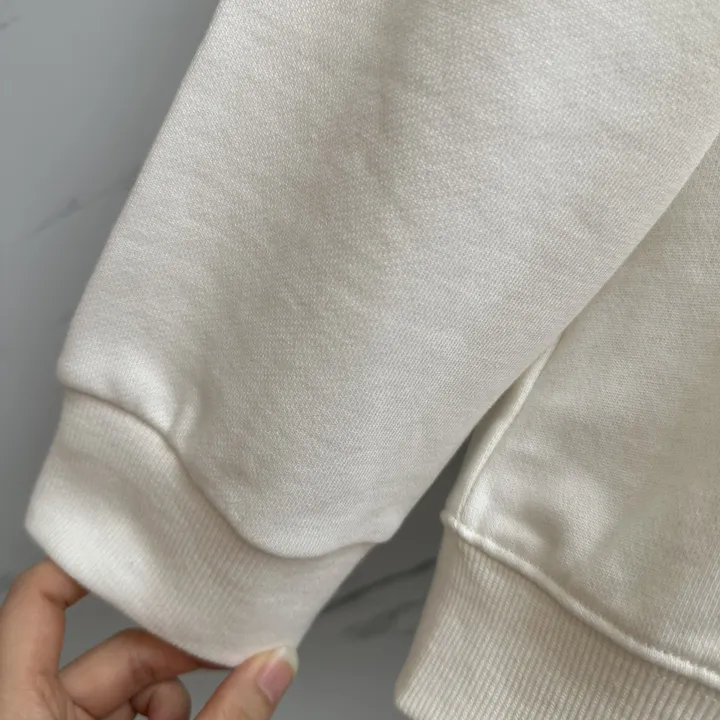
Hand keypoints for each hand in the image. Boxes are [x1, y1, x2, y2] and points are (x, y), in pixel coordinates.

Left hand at [0, 560, 296, 718]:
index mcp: (15, 712)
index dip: (85, 566)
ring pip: (123, 697)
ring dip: (177, 702)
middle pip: (109, 656)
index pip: (37, 602)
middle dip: (179, 654)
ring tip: (219, 712)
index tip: (142, 550)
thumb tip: (278, 664)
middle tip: (235, 647)